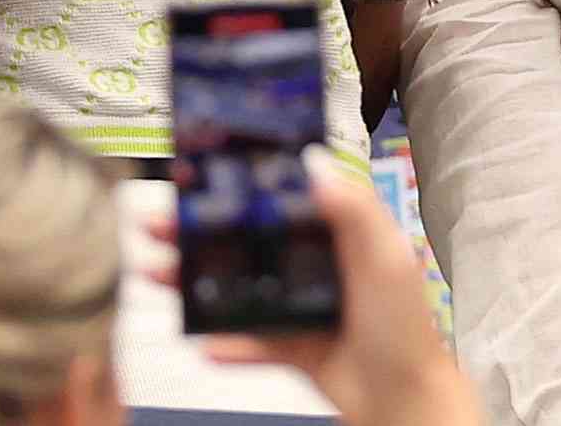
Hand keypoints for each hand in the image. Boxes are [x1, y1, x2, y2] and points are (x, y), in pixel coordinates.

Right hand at [143, 148, 482, 425]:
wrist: (404, 401)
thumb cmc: (402, 323)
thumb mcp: (384, 253)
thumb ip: (351, 206)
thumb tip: (312, 159)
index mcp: (338, 229)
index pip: (283, 196)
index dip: (243, 183)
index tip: (200, 173)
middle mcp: (315, 261)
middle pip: (249, 239)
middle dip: (202, 231)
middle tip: (158, 223)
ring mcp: (300, 304)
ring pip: (239, 287)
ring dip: (198, 281)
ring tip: (157, 273)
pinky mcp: (291, 346)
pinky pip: (250, 342)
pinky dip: (227, 343)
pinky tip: (201, 341)